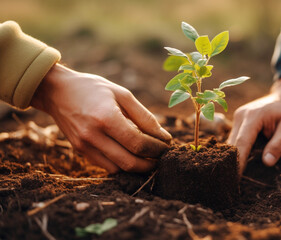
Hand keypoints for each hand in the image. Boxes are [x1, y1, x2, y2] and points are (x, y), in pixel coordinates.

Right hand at [31, 64, 171, 172]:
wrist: (58, 92)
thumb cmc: (94, 89)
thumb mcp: (122, 94)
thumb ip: (144, 116)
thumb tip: (163, 137)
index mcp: (106, 118)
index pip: (139, 143)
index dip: (157, 148)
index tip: (167, 145)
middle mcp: (94, 135)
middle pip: (130, 162)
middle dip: (151, 163)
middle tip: (162, 156)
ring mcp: (85, 146)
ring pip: (119, 169)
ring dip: (138, 167)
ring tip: (150, 157)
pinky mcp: (81, 151)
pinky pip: (107, 167)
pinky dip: (123, 165)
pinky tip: (132, 155)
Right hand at [228, 75, 280, 175]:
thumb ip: (278, 144)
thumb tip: (267, 163)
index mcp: (253, 117)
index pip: (242, 142)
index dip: (238, 161)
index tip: (236, 177)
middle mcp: (241, 116)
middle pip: (233, 143)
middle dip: (232, 161)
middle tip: (232, 181)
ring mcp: (237, 117)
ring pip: (231, 141)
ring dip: (233, 156)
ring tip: (234, 174)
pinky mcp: (237, 120)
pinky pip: (234, 138)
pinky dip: (236, 149)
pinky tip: (238, 161)